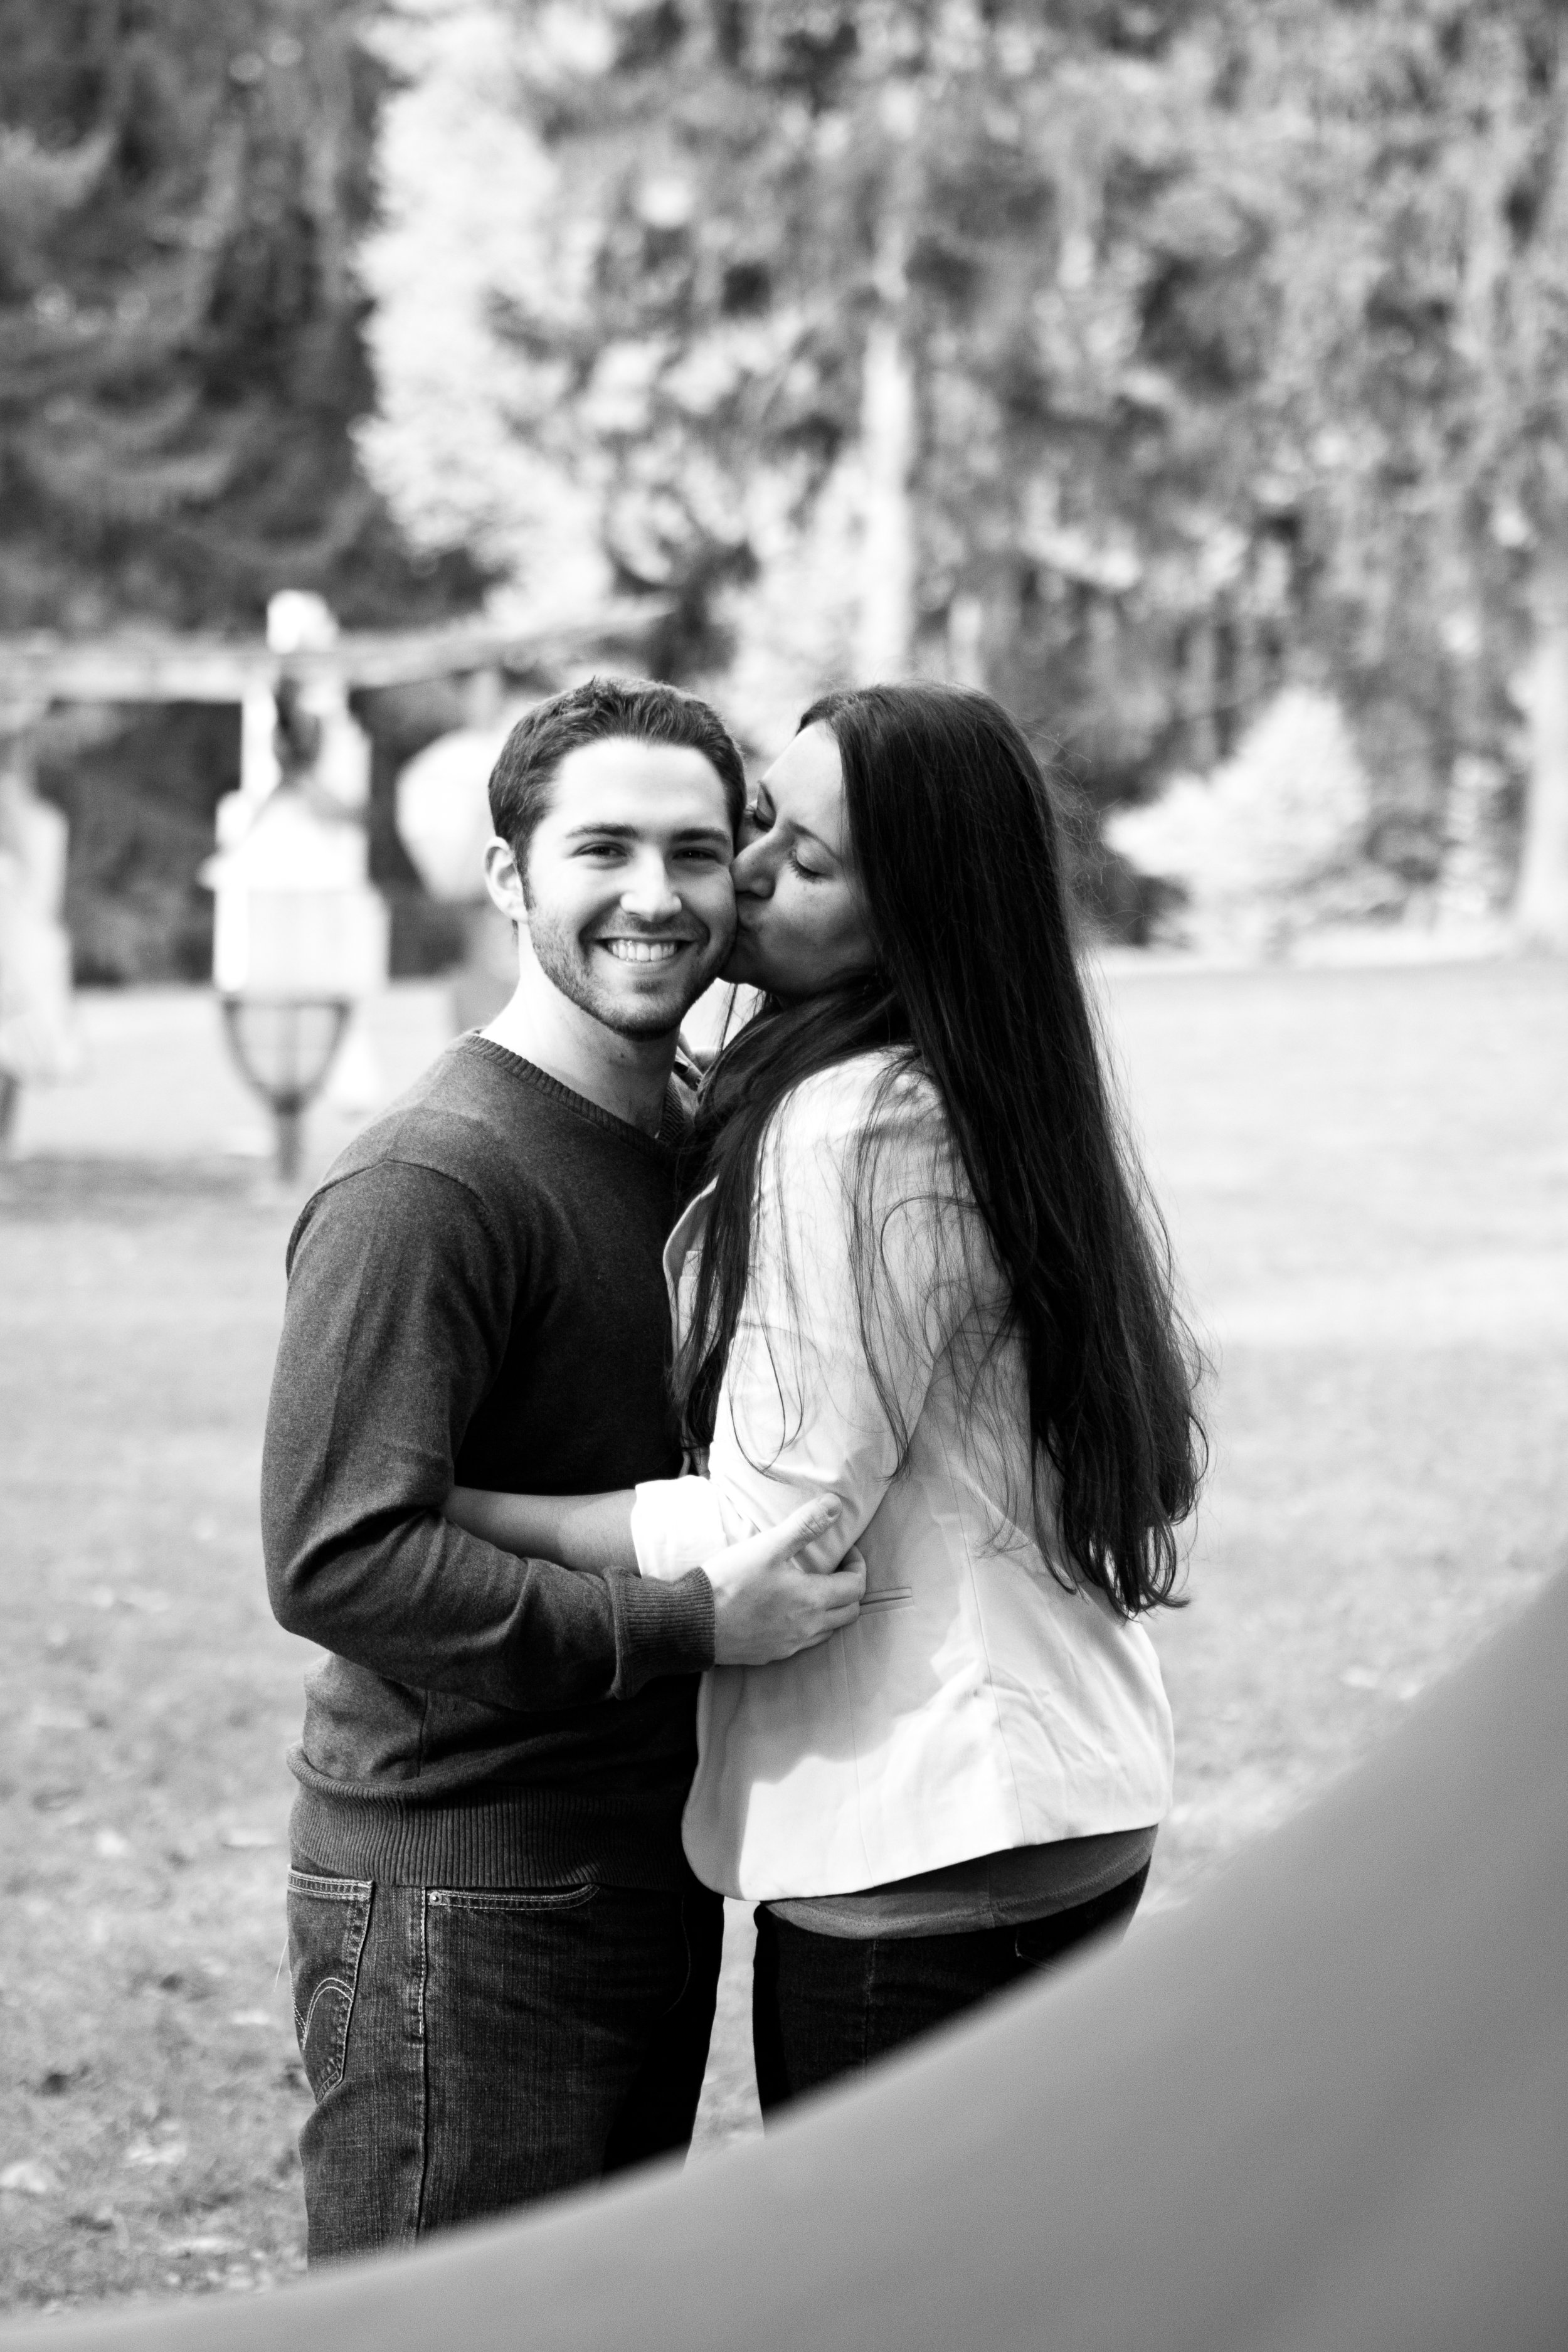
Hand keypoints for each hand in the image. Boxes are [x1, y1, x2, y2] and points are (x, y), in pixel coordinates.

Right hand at [705, 1496, 865, 1666]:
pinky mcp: (770, 1655)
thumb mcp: (768, 1546)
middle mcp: (807, 1628)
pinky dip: (808, 1626)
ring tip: (814, 1589)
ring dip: (831, 1610)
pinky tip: (788, 1612)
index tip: (846, 1552)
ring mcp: (789, 1645)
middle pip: (849, 1612)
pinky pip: (803, 1643)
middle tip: (835, 1569)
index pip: (856, 1587)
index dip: (858, 1566)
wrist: (692, 1623)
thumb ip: (805, 1526)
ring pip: (828, 1631)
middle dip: (849, 1589)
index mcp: (811, 1600)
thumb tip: (835, 1505)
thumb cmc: (729, 1582)